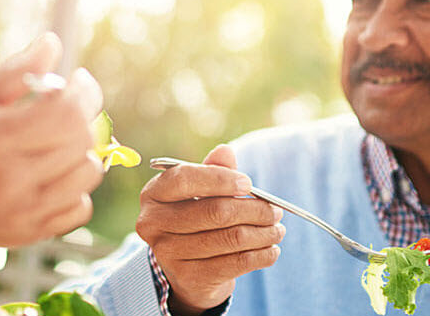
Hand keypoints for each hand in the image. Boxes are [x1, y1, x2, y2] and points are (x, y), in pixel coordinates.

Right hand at [0, 32, 104, 246]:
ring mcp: (21, 215)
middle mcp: (10, 183)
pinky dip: (74, 186)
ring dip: (80, 149)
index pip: (67, 114)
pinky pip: (79, 208)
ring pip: (87, 174)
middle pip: (81, 141)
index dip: (82, 90)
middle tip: (63, 103)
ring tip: (54, 137)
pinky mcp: (25, 235)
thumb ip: (10, 74)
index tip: (77, 79)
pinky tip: (50, 171)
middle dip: (82, 113)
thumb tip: (52, 43)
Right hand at [136, 145, 284, 315]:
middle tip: (275, 211)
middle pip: (214, 211)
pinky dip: (260, 255)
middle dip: (253, 210)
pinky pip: (235, 263)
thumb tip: (225, 151)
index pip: (184, 180)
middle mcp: (153, 223)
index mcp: (153, 194)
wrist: (186, 270)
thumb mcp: (199, 192)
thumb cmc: (195, 219)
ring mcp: (168, 253)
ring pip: (230, 238)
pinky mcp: (188, 278)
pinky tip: (272, 250)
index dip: (219, 179)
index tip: (248, 183)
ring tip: (277, 229)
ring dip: (262, 233)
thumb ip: (212, 170)